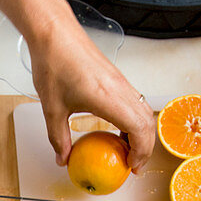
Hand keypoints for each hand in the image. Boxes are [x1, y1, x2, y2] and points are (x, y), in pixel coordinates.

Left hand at [26, 21, 154, 171]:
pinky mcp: (117, 77)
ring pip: (144, 112)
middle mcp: (121, 89)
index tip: (132, 167)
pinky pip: (135, 103)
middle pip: (148, 123)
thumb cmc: (54, 63)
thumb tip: (63, 158)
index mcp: (109, 98)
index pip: (139, 130)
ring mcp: (121, 82)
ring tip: (128, 150)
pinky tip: (117, 129)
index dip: (141, 152)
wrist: (54, 34)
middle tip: (134, 164)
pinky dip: (134, 120)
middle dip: (146, 147)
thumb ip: (58, 138)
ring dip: (141, 133)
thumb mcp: (52, 109)